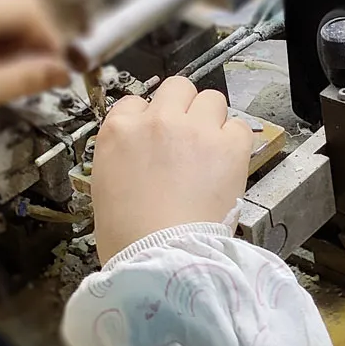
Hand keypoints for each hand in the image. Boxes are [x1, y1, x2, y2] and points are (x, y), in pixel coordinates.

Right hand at [91, 77, 253, 262]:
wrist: (160, 257)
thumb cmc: (129, 235)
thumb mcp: (105, 186)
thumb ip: (124, 155)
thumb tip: (142, 153)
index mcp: (119, 130)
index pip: (135, 102)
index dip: (149, 119)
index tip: (156, 136)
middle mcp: (156, 120)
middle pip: (177, 88)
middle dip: (183, 108)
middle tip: (187, 138)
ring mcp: (194, 129)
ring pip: (211, 98)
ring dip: (211, 120)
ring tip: (210, 150)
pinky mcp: (228, 145)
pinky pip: (239, 126)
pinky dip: (236, 142)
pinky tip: (227, 164)